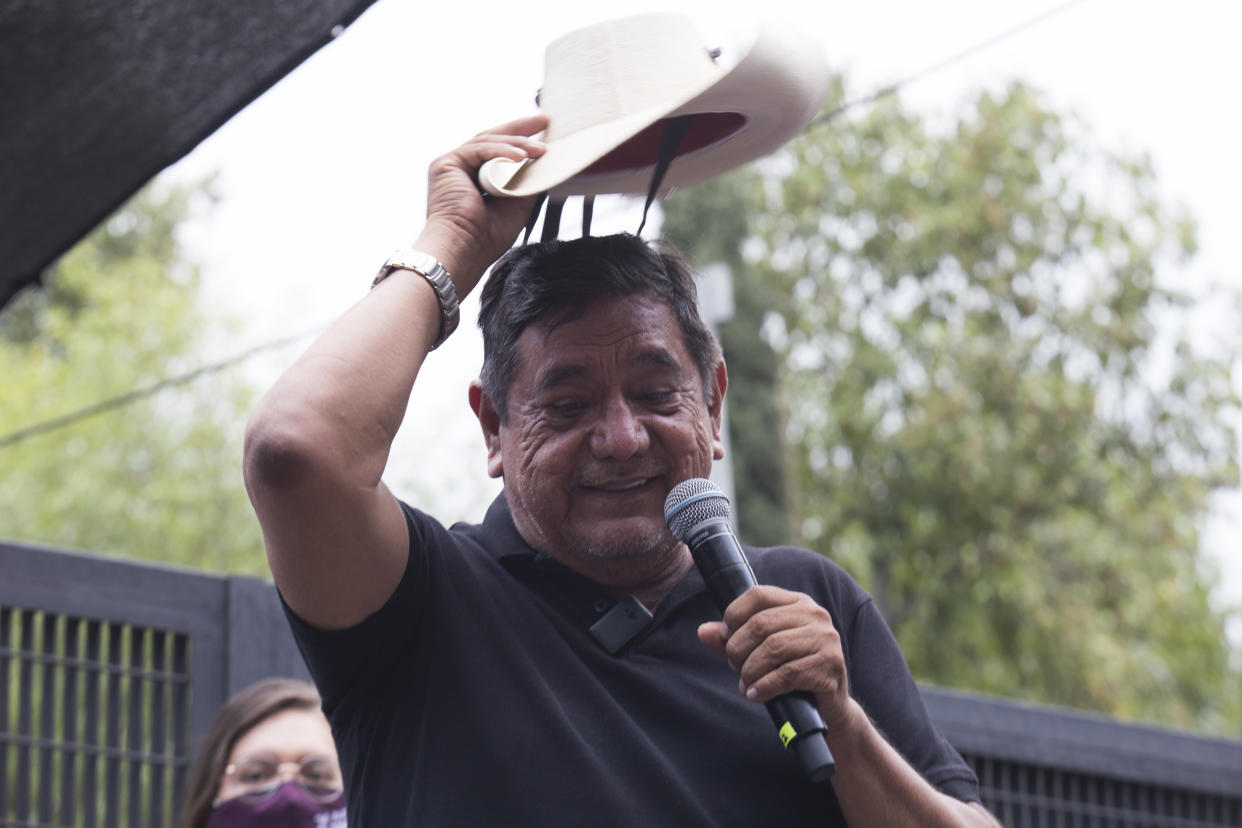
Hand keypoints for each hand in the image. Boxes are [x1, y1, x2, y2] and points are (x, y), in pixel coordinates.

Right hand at [417, 114, 548, 293]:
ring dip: (517, 144)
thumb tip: (546, 166)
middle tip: (544, 120)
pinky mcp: (445, 164)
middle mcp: (459, 169)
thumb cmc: (487, 237)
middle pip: (492, 139)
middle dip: (520, 129)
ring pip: (487, 142)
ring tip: (541, 150)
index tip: (543, 135)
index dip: (520, 141)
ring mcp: (450, 165)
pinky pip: (478, 150)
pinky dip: (501, 152)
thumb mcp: (516, 204)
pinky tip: (521, 157)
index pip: (497, 152)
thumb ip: (526, 182)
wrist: (465, 249)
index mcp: (473, 179)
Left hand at [697, 585, 850, 730]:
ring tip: (745, 684)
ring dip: (750, 670)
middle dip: (738, 648)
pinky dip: (765, 686)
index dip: (733, 614)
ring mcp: (826, 639)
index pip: (758, 595)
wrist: (830, 707)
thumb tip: (703, 632)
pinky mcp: (830, 665)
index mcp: (798, 602)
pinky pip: (787, 673)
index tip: (725, 637)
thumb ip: (734, 639)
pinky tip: (755, 694)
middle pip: (761, 623)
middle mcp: (816, 615)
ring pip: (773, 648)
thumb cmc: (792, 674)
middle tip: (734, 666)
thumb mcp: (761, 651)